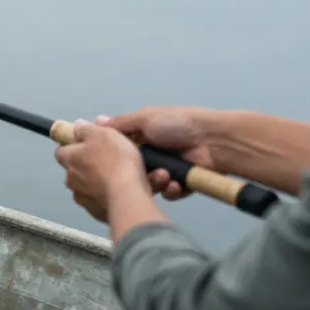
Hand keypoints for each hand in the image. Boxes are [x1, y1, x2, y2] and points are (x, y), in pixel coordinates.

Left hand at [54, 119, 151, 222]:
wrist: (128, 194)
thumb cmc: (116, 160)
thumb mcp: (103, 134)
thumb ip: (86, 129)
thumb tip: (76, 126)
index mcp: (70, 158)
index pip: (61, 151)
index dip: (71, 146)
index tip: (84, 143)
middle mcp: (71, 179)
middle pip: (73, 169)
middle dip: (85, 165)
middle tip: (105, 159)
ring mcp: (82, 197)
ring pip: (84, 186)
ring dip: (94, 181)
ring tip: (115, 176)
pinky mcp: (94, 211)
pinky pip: (96, 200)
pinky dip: (103, 195)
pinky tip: (118, 191)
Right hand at [98, 106, 219, 201]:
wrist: (213, 140)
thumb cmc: (177, 124)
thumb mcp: (145, 117)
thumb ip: (121, 123)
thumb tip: (96, 122)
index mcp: (146, 136)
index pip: (124, 149)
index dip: (115, 156)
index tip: (104, 163)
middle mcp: (156, 153)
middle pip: (135, 169)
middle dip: (135, 173)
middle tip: (133, 174)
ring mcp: (170, 169)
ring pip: (151, 183)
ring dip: (155, 182)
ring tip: (163, 177)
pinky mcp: (182, 183)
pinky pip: (169, 192)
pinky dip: (171, 189)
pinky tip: (174, 184)